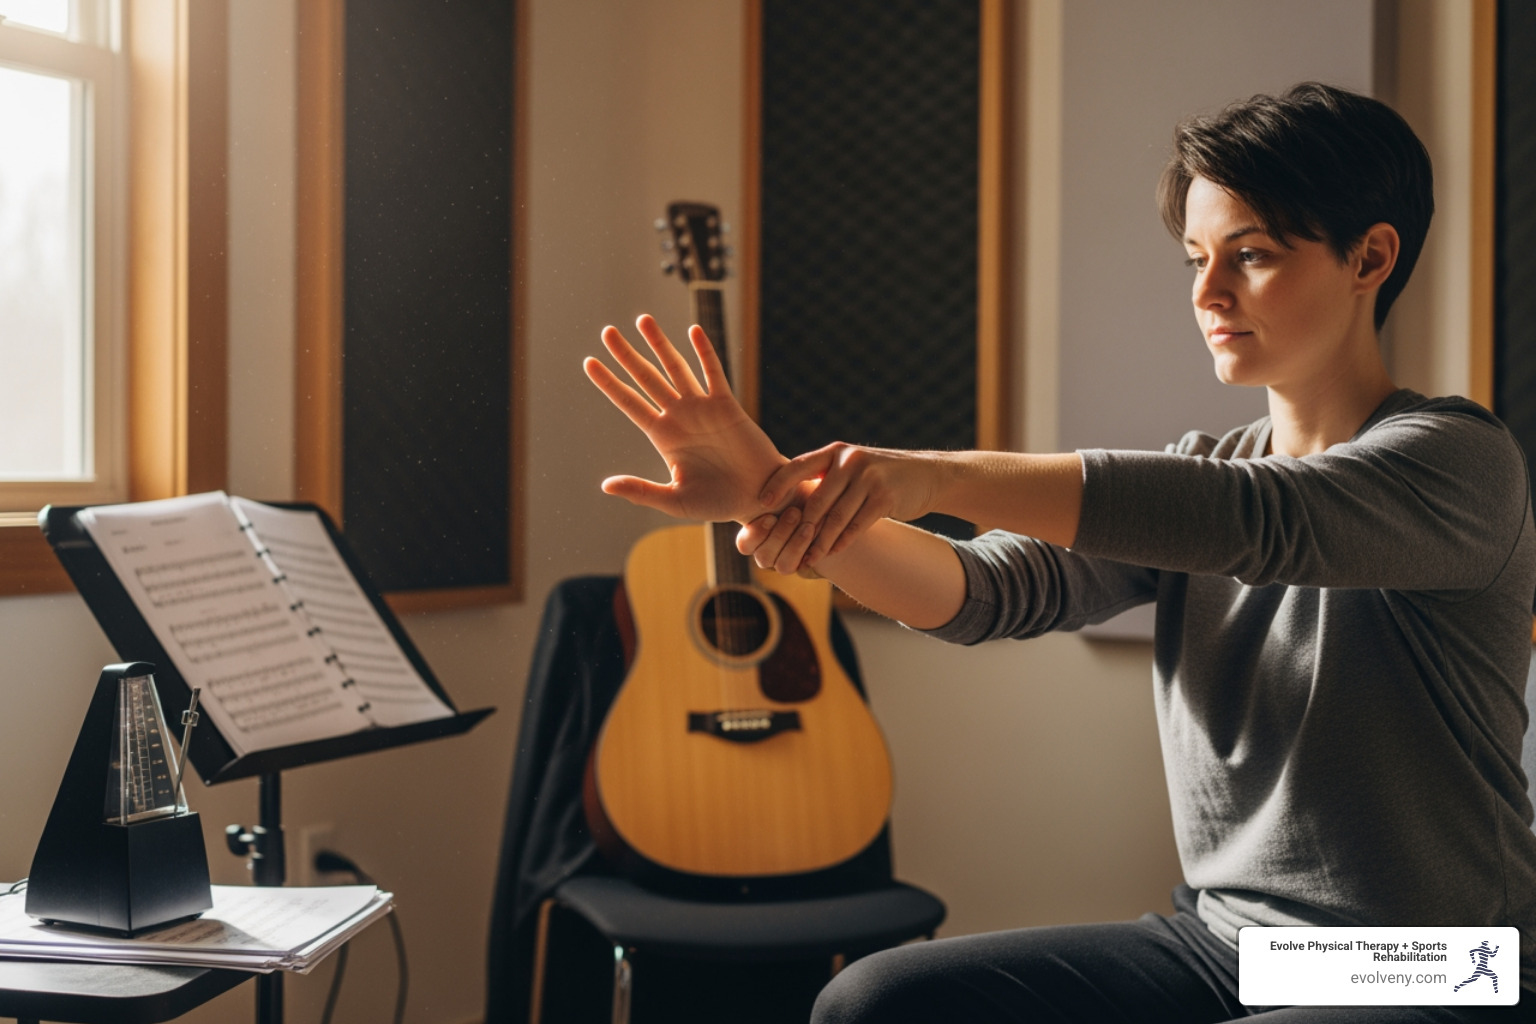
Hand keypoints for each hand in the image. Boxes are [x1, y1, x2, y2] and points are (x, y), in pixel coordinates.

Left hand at [585, 314, 786, 522]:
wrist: (757, 499)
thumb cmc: (717, 503)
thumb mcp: (675, 501)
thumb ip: (642, 491)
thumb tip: (605, 485)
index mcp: (663, 437)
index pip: (630, 403)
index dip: (610, 383)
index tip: (589, 362)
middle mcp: (679, 417)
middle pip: (646, 379)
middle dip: (626, 355)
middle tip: (606, 332)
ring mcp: (702, 408)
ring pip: (676, 368)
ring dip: (660, 344)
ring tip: (642, 320)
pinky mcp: (728, 405)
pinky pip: (713, 373)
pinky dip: (704, 352)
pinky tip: (693, 331)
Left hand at [750, 443, 948, 570]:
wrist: (925, 475)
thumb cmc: (879, 475)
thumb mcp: (851, 466)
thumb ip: (825, 477)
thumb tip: (789, 500)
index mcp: (835, 451)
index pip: (798, 465)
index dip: (777, 484)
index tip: (761, 502)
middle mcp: (850, 460)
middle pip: (816, 500)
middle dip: (801, 526)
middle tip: (787, 545)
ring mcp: (869, 478)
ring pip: (835, 517)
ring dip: (820, 541)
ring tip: (809, 556)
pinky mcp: (885, 497)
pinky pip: (856, 525)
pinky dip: (843, 541)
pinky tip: (833, 552)